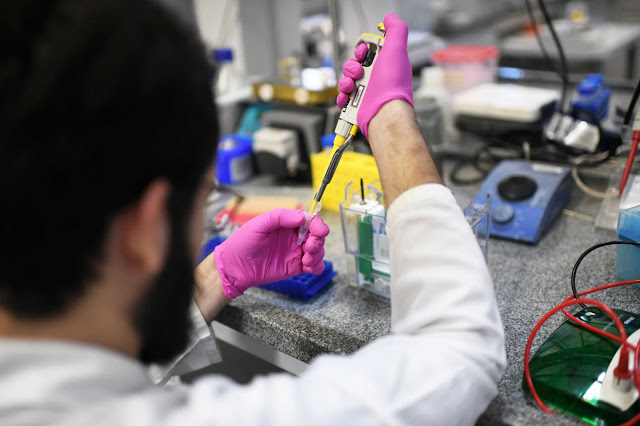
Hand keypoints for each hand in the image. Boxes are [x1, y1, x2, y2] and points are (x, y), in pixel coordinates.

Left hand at [213, 209, 329, 298]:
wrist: (235, 267)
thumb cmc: (243, 242)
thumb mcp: (259, 224)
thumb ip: (281, 217)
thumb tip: (302, 217)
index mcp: (287, 223)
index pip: (309, 220)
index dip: (318, 224)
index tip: (320, 231)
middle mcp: (294, 236)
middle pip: (317, 235)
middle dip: (318, 240)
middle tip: (310, 246)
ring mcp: (295, 252)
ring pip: (318, 251)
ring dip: (318, 254)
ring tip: (307, 259)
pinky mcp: (295, 267)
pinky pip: (314, 266)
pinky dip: (317, 266)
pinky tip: (309, 267)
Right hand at [336, 13, 412, 139]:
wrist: (385, 114)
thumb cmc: (392, 86)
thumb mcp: (397, 50)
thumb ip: (395, 30)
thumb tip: (390, 19)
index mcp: (385, 65)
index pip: (368, 52)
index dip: (362, 49)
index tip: (363, 52)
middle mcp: (376, 79)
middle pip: (353, 65)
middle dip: (351, 66)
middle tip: (359, 72)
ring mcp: (366, 93)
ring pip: (346, 80)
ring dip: (345, 81)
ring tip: (352, 86)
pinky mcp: (356, 106)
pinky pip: (342, 97)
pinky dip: (342, 96)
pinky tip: (348, 97)